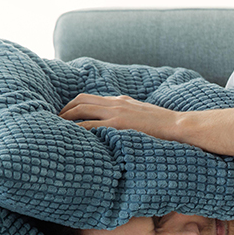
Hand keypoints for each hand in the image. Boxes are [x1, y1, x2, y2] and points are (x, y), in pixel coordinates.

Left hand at [59, 93, 177, 138]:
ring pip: (81, 110)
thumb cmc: (165, 125)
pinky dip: (77, 130)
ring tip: (56, 128)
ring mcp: (116, 112)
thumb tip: (122, 127)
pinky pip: (90, 125)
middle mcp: (116, 103)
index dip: (74, 104)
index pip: (91, 98)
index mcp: (121, 100)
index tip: (66, 114)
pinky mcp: (118, 124)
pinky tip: (70, 136)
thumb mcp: (145, 116)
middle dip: (65, 109)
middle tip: (55, 121)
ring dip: (66, 118)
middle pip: (81, 100)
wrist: (177, 125)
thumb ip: (130, 117)